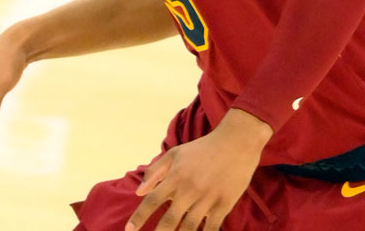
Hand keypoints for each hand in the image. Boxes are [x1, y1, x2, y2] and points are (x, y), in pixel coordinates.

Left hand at [127, 109, 271, 230]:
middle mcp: (189, 189)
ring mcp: (208, 198)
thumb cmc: (202, 149)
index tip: (129, 229)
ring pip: (189, 227)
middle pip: (169, 220)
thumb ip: (155, 172)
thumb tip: (139, 192)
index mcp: (175, 177)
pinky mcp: (224, 204)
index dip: (139, 217)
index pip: (152, 200)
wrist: (236, 143)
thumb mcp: (174, 154)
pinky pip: (211, 227)